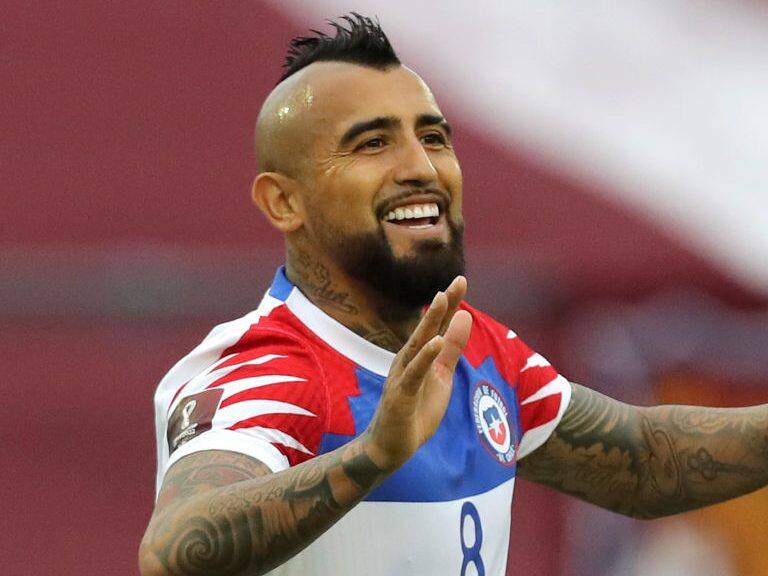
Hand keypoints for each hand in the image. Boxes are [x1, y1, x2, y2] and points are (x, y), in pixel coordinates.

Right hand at [362, 276, 471, 470]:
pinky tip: (434, 342)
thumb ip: (452, 348)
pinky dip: (424, 357)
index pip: (438, 325)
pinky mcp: (399, 394)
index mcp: (420, 354)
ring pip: (417, 344)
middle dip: (444, 304)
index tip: (462, 279)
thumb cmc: (416, 410)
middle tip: (458, 281)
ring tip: (442, 299)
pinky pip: (413, 373)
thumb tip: (465, 316)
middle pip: (428, 327)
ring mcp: (402, 375)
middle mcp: (409, 359)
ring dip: (429, 322)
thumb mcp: (442, 376)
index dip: (451, 304)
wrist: (392, 446)